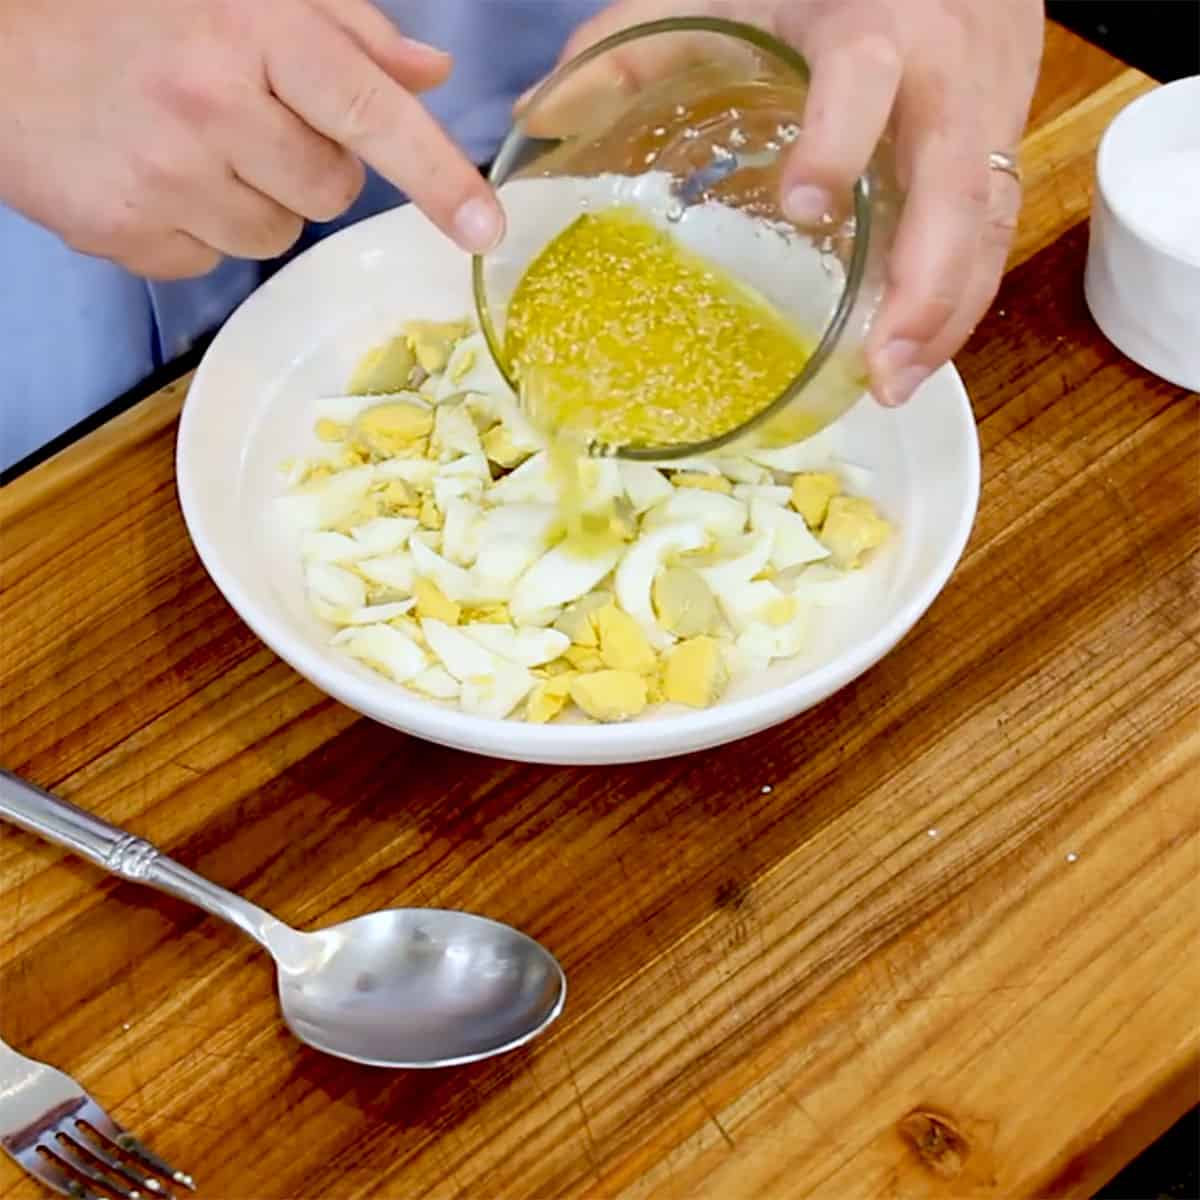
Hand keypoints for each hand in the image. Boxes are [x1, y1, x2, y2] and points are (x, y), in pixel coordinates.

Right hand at [0, 0, 503, 277]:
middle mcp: (214, 104)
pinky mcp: (132, 234)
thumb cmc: (124, 10)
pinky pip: (214, 262)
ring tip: (191, 146)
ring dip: (254, 200)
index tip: (485, 224)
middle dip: (307, 164)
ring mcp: (170, 176)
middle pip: (333, 190)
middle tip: (244, 120)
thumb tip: (429, 75)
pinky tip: (156, 178)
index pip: (373, 113)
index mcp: (254, 30)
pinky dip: (198, 230)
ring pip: (278, 234)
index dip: (438, 175)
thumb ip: (345, 31)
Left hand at [543, 0, 1043, 405]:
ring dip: (948, 312)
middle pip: (958, 185)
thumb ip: (634, 45)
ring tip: (894, 384)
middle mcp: (944, 73)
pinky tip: (917, 350)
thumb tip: (536, 115)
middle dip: (925, 282)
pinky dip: (960, 296)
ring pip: (988, 222)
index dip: (841, 141)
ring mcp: (986, 112)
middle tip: (880, 368)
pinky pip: (994, 230)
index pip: (866, 79)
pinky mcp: (1002, 142)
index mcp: (871, 23)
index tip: (804, 206)